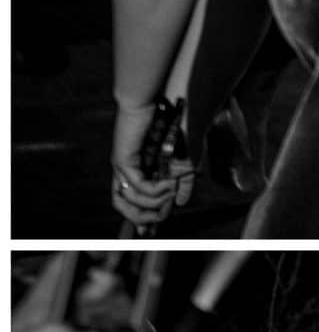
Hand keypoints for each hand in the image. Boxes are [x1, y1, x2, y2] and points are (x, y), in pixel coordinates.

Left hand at [111, 99, 193, 229]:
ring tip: (171, 192)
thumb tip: (180, 203)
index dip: (142, 220)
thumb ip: (182, 182)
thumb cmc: (174, 126)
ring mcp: (122, 165)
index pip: (131, 203)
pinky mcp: (123, 159)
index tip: (154, 230)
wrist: (164, 101)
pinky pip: (138, 186)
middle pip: (122, 206)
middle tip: (162, 217)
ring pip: (129, 200)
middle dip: (143, 219)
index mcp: (137, 172)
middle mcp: (125, 171)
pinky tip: (169, 183)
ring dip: (154, 202)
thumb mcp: (184, 161)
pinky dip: (156, 190)